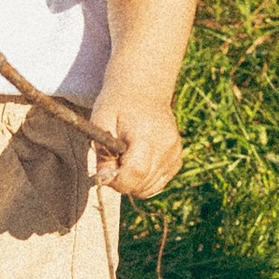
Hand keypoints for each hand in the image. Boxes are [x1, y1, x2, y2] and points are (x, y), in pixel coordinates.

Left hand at [91, 77, 183, 200]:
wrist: (143, 90)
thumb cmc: (117, 105)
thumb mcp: (100, 122)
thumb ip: (101, 154)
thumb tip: (105, 180)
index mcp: (146, 135)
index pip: (135, 173)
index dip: (116, 181)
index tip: (106, 171)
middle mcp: (166, 146)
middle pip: (142, 184)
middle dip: (123, 181)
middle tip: (113, 161)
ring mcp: (175, 153)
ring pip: (150, 188)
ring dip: (134, 181)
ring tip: (126, 158)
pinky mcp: (178, 158)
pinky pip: (159, 183)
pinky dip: (146, 178)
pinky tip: (139, 159)